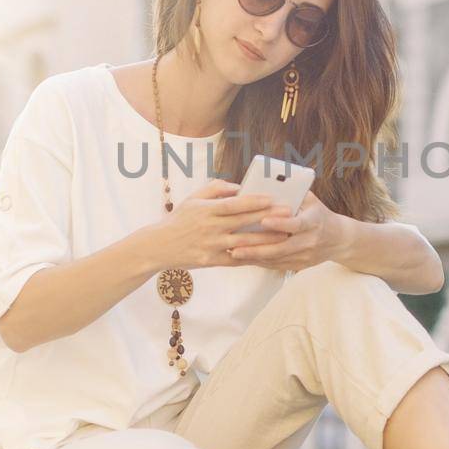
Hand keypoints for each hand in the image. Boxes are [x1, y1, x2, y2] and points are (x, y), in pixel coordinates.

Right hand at [147, 178, 290, 269]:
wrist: (159, 246)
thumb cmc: (179, 219)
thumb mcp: (193, 198)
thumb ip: (216, 188)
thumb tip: (238, 186)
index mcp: (206, 210)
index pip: (234, 204)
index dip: (253, 201)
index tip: (272, 197)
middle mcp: (210, 228)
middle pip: (243, 222)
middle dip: (267, 217)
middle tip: (288, 213)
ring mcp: (212, 246)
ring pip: (244, 243)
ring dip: (266, 239)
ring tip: (285, 235)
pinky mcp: (212, 261)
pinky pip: (236, 259)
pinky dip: (253, 256)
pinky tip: (269, 253)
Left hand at [226, 191, 348, 273]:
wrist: (339, 240)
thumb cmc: (319, 214)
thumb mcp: (311, 201)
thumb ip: (293, 194)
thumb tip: (269, 183)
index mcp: (314, 222)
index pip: (296, 224)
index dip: (280, 223)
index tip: (263, 221)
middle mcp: (310, 241)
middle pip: (282, 247)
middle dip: (257, 248)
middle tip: (236, 246)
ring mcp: (305, 256)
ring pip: (277, 259)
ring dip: (255, 257)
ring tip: (234, 253)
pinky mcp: (300, 265)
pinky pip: (277, 265)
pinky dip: (260, 262)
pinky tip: (245, 259)